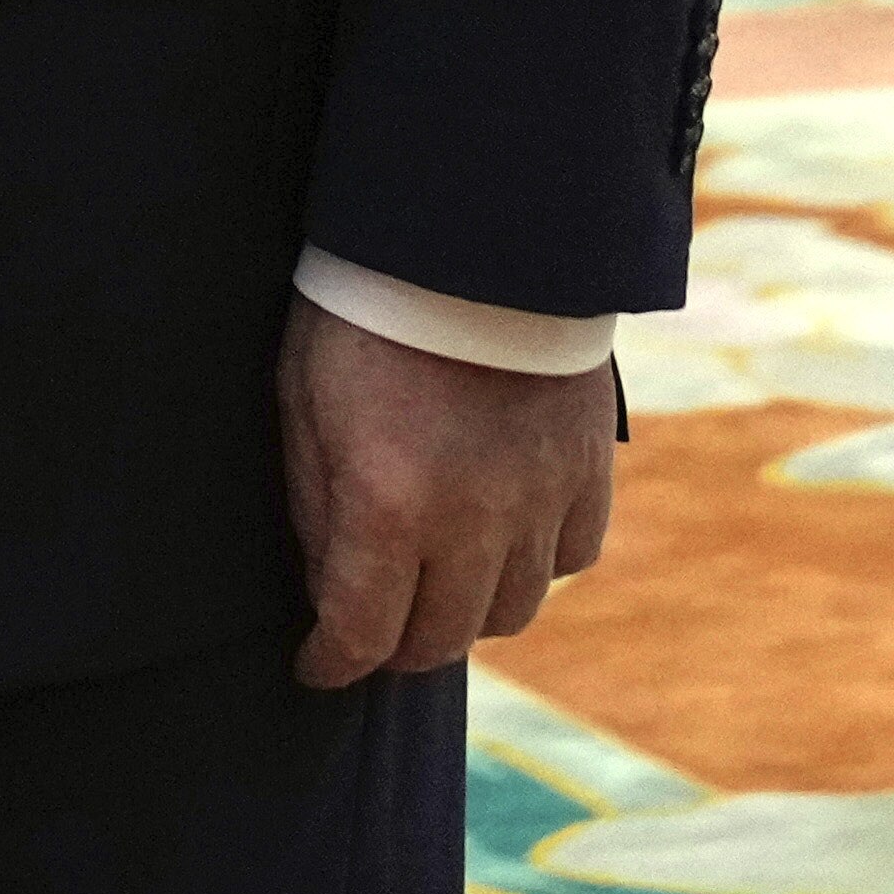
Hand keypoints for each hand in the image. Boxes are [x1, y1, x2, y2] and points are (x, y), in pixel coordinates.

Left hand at [280, 296, 620, 691]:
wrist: (471, 228)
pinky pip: (572, 557)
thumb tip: (325, 583)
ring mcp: (542, 496)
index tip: (316, 665)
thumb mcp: (303, 400)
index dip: (331, 663)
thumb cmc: (364, 310)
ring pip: (513, 611)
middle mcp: (475, 519)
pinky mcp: (589, 467)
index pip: (363, 633)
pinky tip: (502, 538)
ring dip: (468, 613)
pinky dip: (536, 564)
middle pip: (442, 638)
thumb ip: (314, 504)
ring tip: (436, 584)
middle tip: (371, 629)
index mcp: (391, 503)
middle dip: (396, 646)